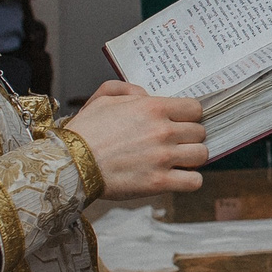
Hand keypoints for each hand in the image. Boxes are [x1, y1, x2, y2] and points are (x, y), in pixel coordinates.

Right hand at [65, 82, 206, 198]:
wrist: (69, 164)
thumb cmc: (85, 131)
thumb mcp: (102, 98)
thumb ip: (127, 89)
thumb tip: (147, 95)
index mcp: (153, 108)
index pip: (195, 108)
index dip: (189, 116)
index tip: (180, 123)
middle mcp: (163, 131)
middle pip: (200, 132)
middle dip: (189, 137)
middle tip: (175, 143)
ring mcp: (163, 158)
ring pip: (201, 155)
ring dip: (191, 158)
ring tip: (177, 161)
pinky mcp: (159, 182)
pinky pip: (194, 181)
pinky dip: (190, 180)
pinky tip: (177, 178)